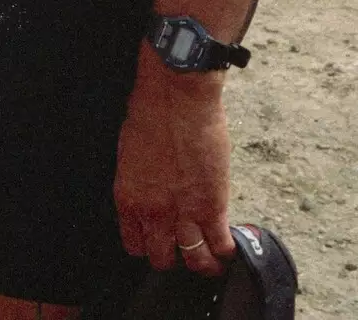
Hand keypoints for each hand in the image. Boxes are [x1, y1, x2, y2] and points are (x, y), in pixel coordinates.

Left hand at [114, 48, 233, 277]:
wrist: (176, 95)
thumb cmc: (150, 110)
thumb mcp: (130, 151)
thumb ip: (139, 179)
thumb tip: (150, 189)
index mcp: (128, 198)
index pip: (133, 243)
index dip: (147, 243)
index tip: (156, 238)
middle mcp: (153, 213)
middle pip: (161, 259)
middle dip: (173, 255)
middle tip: (183, 246)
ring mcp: (184, 213)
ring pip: (194, 261)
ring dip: (202, 262)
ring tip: (210, 257)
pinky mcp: (213, 207)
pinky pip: (221, 245)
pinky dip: (226, 251)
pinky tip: (228, 246)